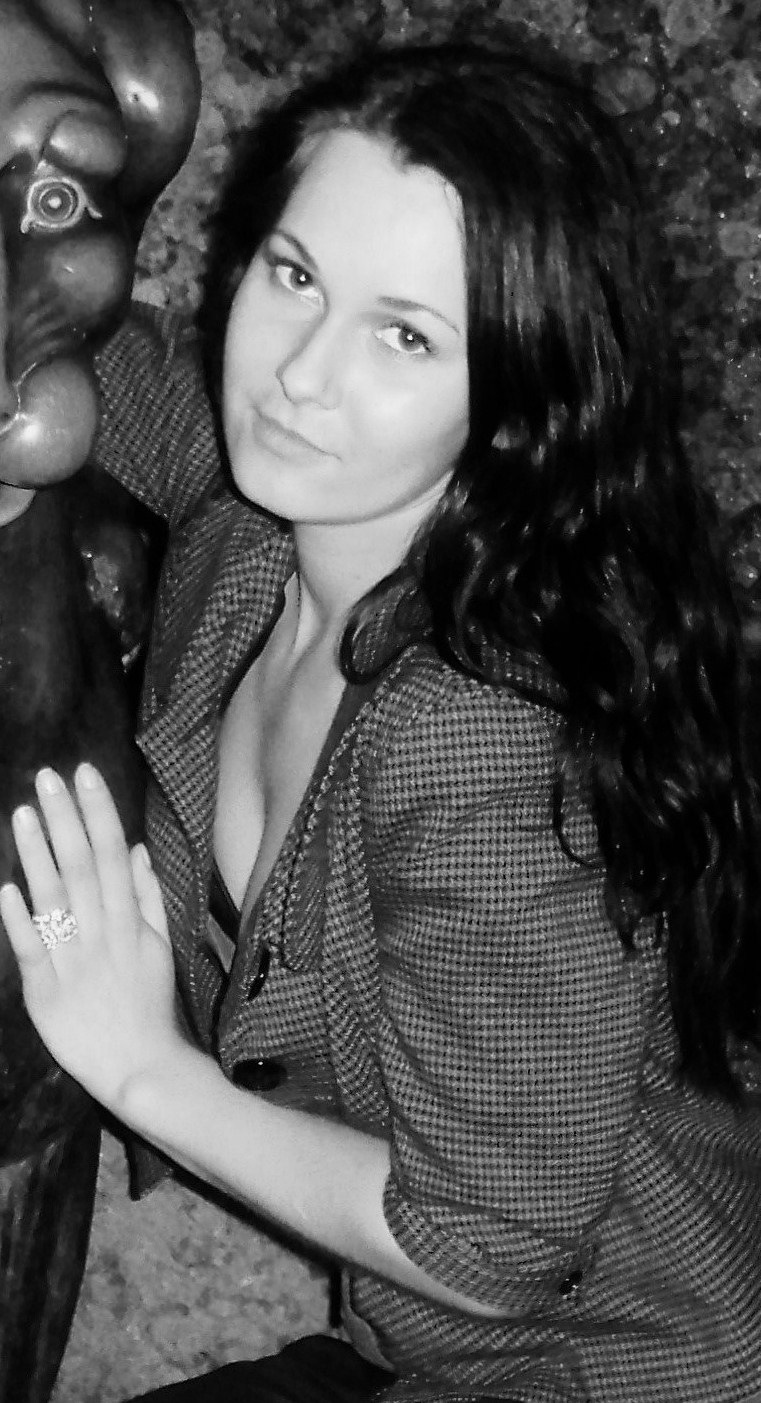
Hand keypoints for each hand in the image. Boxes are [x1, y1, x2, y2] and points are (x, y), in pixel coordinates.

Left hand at [0, 762, 185, 1114]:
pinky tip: (6, 888)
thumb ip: (147, 895)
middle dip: (66, 819)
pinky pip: (32, 952)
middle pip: (82, 867)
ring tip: (23, 812)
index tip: (85, 773)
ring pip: (54, 900)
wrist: (140, 1067)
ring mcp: (73, 962)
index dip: (99, 812)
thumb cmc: (148, 1003)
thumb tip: (137, 849)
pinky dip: (20, 920)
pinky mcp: (45, 993)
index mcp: (130, 921)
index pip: (113, 854)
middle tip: (48, 776)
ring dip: (38, 855)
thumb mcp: (159, 945)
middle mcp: (102, 934)